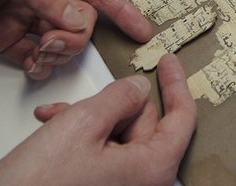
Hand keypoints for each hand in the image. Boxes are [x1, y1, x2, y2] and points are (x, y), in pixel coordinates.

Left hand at [0, 0, 152, 78]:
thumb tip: (80, 19)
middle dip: (73, 36)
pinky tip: (30, 67)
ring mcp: (21, 18)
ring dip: (57, 54)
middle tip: (49, 43)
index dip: (120, 8)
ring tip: (36, 56)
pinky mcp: (3, 41)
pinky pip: (37, 58)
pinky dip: (40, 67)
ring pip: (61, 41)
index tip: (142, 30)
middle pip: (80, 19)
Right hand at [0, 54, 196, 185]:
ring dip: (90, 118)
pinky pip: (103, 152)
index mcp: (153, 169)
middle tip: (83, 103)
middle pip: (145, 123)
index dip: (176, 84)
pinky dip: (81, 135)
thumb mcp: (83, 124)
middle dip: (113, 105)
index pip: (182, 118)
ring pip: (118, 134)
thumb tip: (138, 86)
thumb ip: (120, 97)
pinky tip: (53, 128)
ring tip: (58, 119)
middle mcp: (144, 184)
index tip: (168, 62)